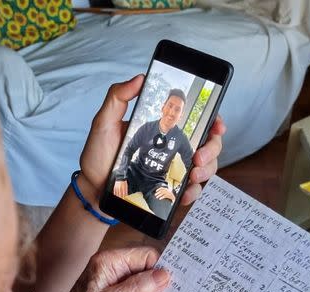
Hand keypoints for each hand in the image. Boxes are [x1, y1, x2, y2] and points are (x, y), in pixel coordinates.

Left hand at [45, 247, 169, 291]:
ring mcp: (116, 286)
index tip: (175, 285)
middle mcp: (114, 270)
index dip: (161, 269)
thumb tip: (165, 275)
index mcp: (110, 262)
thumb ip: (137, 289)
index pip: (146, 256)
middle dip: (160, 284)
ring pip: (145, 285)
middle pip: (147, 270)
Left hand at [80, 76, 225, 206]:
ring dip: (207, 170)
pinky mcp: (169, 188)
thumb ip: (118, 97)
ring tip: (193, 176)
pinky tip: (184, 194)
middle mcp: (172, 147)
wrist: (93, 190)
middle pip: (208, 143)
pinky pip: (192, 190)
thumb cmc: (98, 156)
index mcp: (162, 128)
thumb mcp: (104, 123)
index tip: (216, 125)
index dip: (213, 120)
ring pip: (206, 166)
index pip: (196, 119)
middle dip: (213, 149)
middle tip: (199, 157)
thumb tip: (139, 78)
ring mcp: (173, 168)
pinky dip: (193, 192)